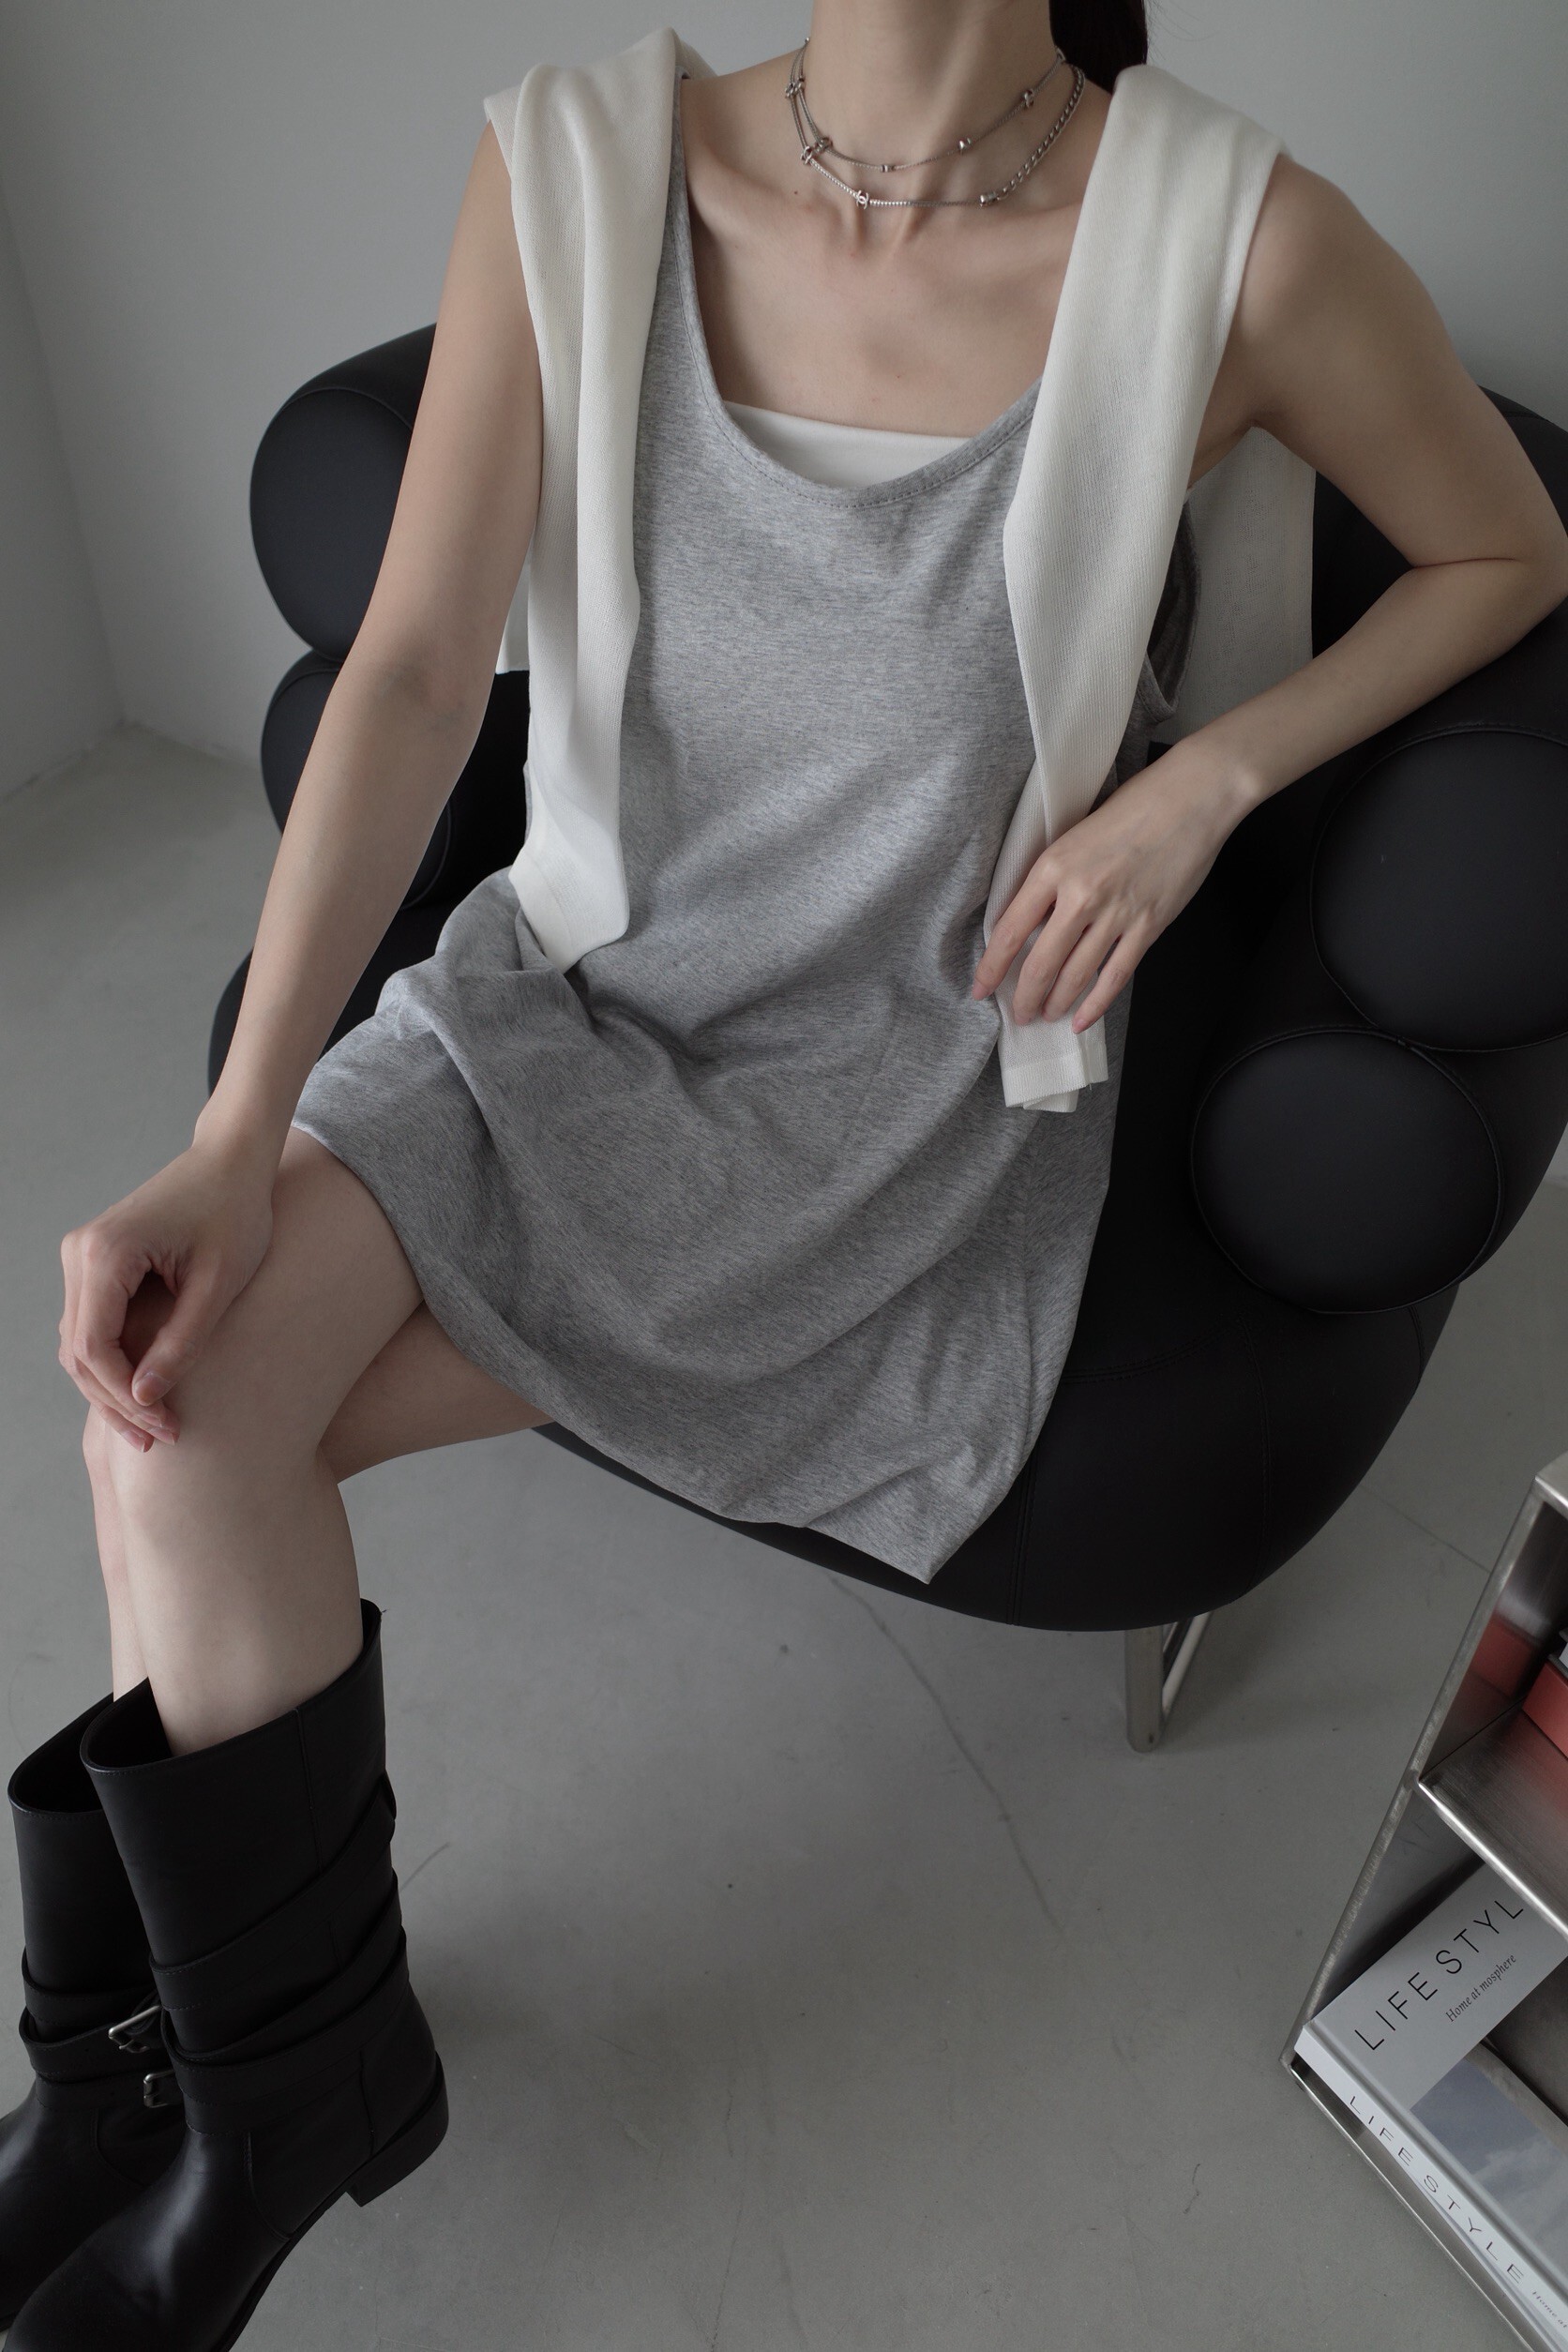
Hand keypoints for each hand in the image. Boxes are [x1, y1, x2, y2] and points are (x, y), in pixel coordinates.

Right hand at [59, 1139, 277, 1451]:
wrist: (231, 1162)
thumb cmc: (237, 1214)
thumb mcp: (219, 1284)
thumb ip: (182, 1341)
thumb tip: (144, 1398)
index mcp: (106, 1253)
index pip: (95, 1347)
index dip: (126, 1398)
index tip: (167, 1427)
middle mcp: (80, 1252)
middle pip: (79, 1351)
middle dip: (116, 1402)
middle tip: (158, 1442)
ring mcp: (81, 1255)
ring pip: (79, 1343)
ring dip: (110, 1389)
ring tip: (153, 1428)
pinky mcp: (95, 1262)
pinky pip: (91, 1325)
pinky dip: (112, 1362)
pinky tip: (145, 1393)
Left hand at [971, 746, 1256, 1029]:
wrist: (1190, 798)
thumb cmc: (1133, 806)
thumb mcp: (1074, 835)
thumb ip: (1051, 877)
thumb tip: (1030, 918)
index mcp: (1053, 867)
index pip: (1010, 931)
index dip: (991, 967)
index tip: (980, 988)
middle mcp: (1080, 895)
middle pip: (1040, 963)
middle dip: (1023, 997)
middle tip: (1017, 1013)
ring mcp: (1116, 914)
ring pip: (1075, 976)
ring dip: (1056, 1002)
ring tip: (1045, 1015)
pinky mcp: (1148, 926)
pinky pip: (1115, 976)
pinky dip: (1096, 1003)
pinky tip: (1082, 1019)